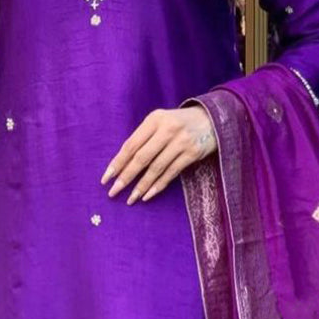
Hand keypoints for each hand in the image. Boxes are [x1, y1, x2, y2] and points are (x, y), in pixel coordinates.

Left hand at [102, 105, 217, 202]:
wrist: (212, 119)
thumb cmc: (178, 123)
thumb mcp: (160, 122)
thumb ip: (144, 138)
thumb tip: (122, 164)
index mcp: (155, 119)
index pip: (131, 144)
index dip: (118, 163)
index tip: (106, 178)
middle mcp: (168, 129)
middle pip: (142, 158)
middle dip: (126, 177)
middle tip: (113, 192)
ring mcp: (182, 142)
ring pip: (156, 168)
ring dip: (141, 186)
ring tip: (130, 199)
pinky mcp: (193, 153)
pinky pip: (171, 173)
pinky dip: (158, 186)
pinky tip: (147, 196)